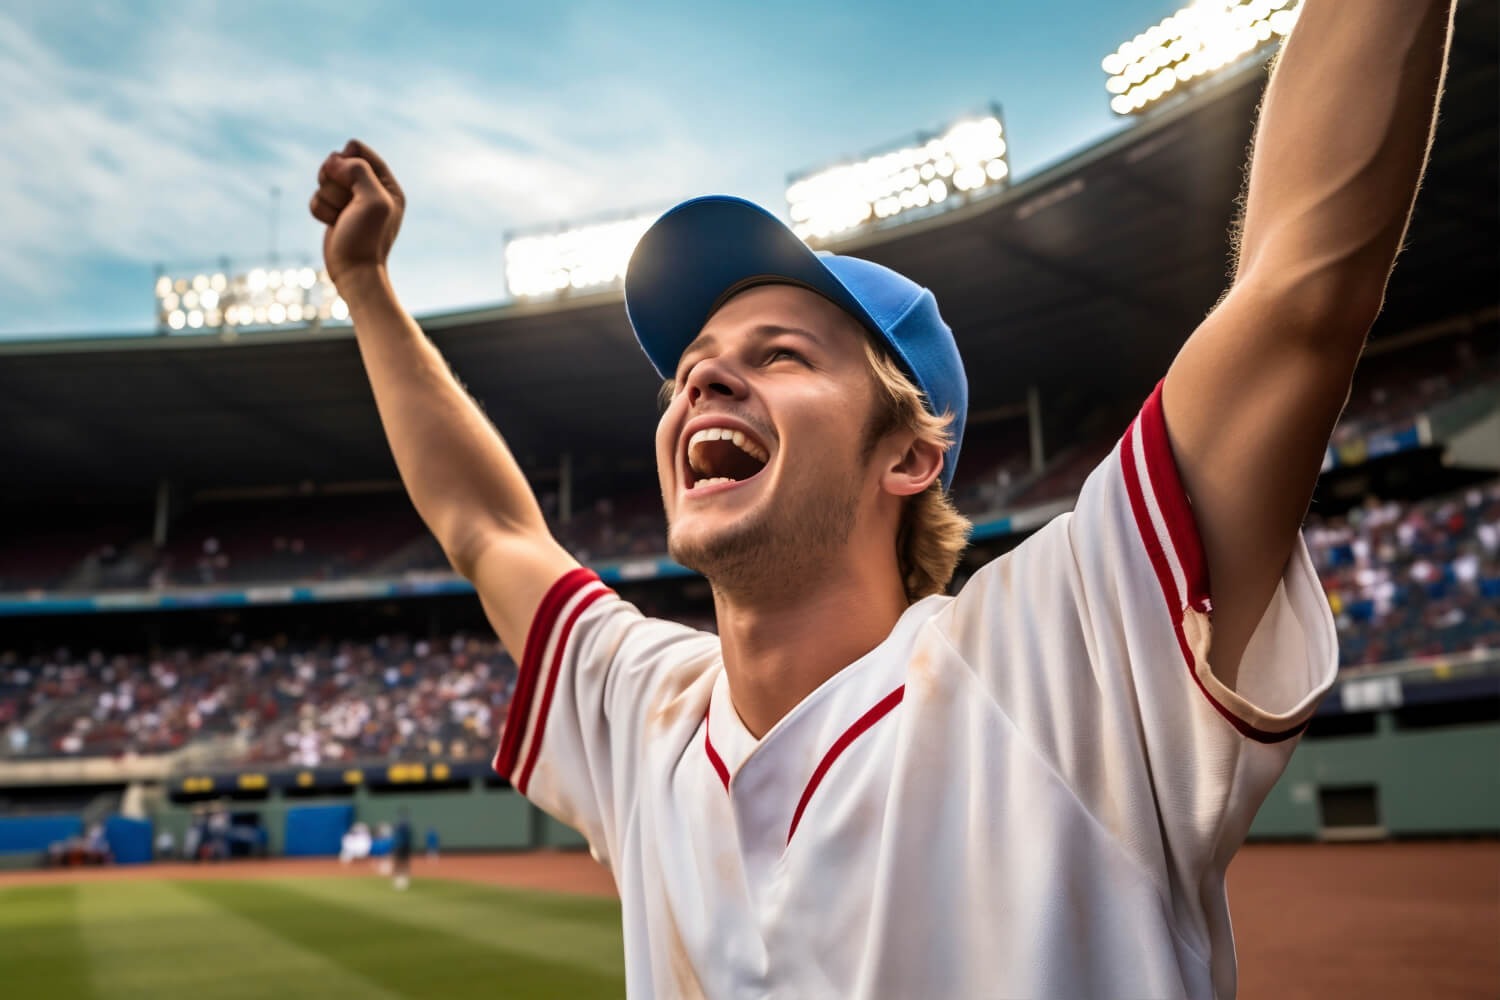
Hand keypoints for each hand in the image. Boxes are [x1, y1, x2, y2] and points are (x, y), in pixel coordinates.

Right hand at [310, 140, 404, 285]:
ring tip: (341, 216)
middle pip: (337, 162)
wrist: (354, 271)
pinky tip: (333, 224)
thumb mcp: (373, 199)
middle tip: (346, 201)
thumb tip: (335, 160)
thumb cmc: (368, 237)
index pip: (359, 150)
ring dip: (328, 198)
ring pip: (323, 180)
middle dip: (334, 180)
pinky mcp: (333, 212)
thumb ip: (358, 170)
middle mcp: (370, 190)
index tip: (348, 174)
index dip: (347, 158)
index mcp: (387, 185)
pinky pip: (315, 197)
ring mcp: (350, 202)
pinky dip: (320, 210)